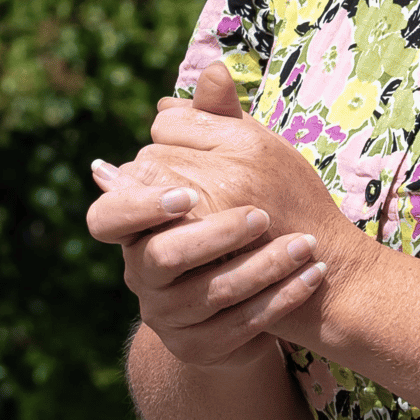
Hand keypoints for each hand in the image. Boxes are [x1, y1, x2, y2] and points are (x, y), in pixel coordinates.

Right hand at [85, 62, 336, 367]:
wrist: (241, 298)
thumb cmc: (229, 216)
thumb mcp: (224, 168)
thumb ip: (214, 124)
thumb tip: (214, 71)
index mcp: (136, 229)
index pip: (107, 218)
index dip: (139, 206)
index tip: (186, 194)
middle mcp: (141, 275)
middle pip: (163, 260)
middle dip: (214, 236)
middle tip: (261, 216)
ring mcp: (169, 318)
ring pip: (210, 297)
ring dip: (262, 269)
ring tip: (305, 246)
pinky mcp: (203, 348)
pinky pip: (241, 329)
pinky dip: (280, 301)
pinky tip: (312, 276)